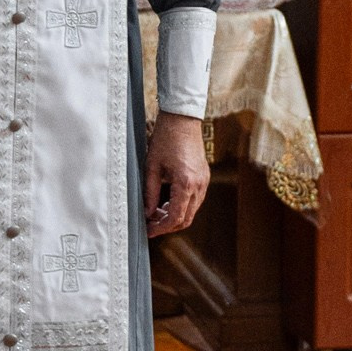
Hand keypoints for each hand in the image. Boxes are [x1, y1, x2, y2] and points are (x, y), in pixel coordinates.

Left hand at [143, 114, 209, 237]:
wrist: (182, 119)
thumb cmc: (166, 138)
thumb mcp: (152, 167)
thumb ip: (150, 193)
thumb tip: (147, 212)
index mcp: (186, 183)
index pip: (175, 217)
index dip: (161, 228)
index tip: (149, 231)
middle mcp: (199, 185)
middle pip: (186, 218)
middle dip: (168, 225)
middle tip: (151, 224)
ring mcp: (204, 181)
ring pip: (192, 210)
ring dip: (175, 215)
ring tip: (156, 211)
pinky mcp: (204, 177)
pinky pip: (195, 199)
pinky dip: (182, 205)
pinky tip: (168, 201)